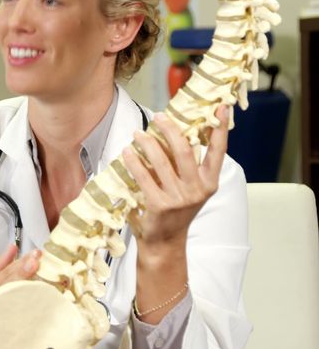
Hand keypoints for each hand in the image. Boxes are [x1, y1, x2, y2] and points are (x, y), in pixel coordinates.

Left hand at [122, 107, 228, 252]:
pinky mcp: (159, 205)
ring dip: (147, 143)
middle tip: (159, 116)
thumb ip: (188, 165)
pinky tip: (127, 152)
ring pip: (162, 161)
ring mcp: (179, 198)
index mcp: (210, 182)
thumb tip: (176, 133)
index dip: (219, 128)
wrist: (165, 241)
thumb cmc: (176, 208)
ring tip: (137, 133)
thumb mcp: (191, 188)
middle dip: (171, 129)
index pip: (218, 151)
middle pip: (184, 150)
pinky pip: (144, 177)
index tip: (220, 108)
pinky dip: (134, 162)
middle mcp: (198, 189)